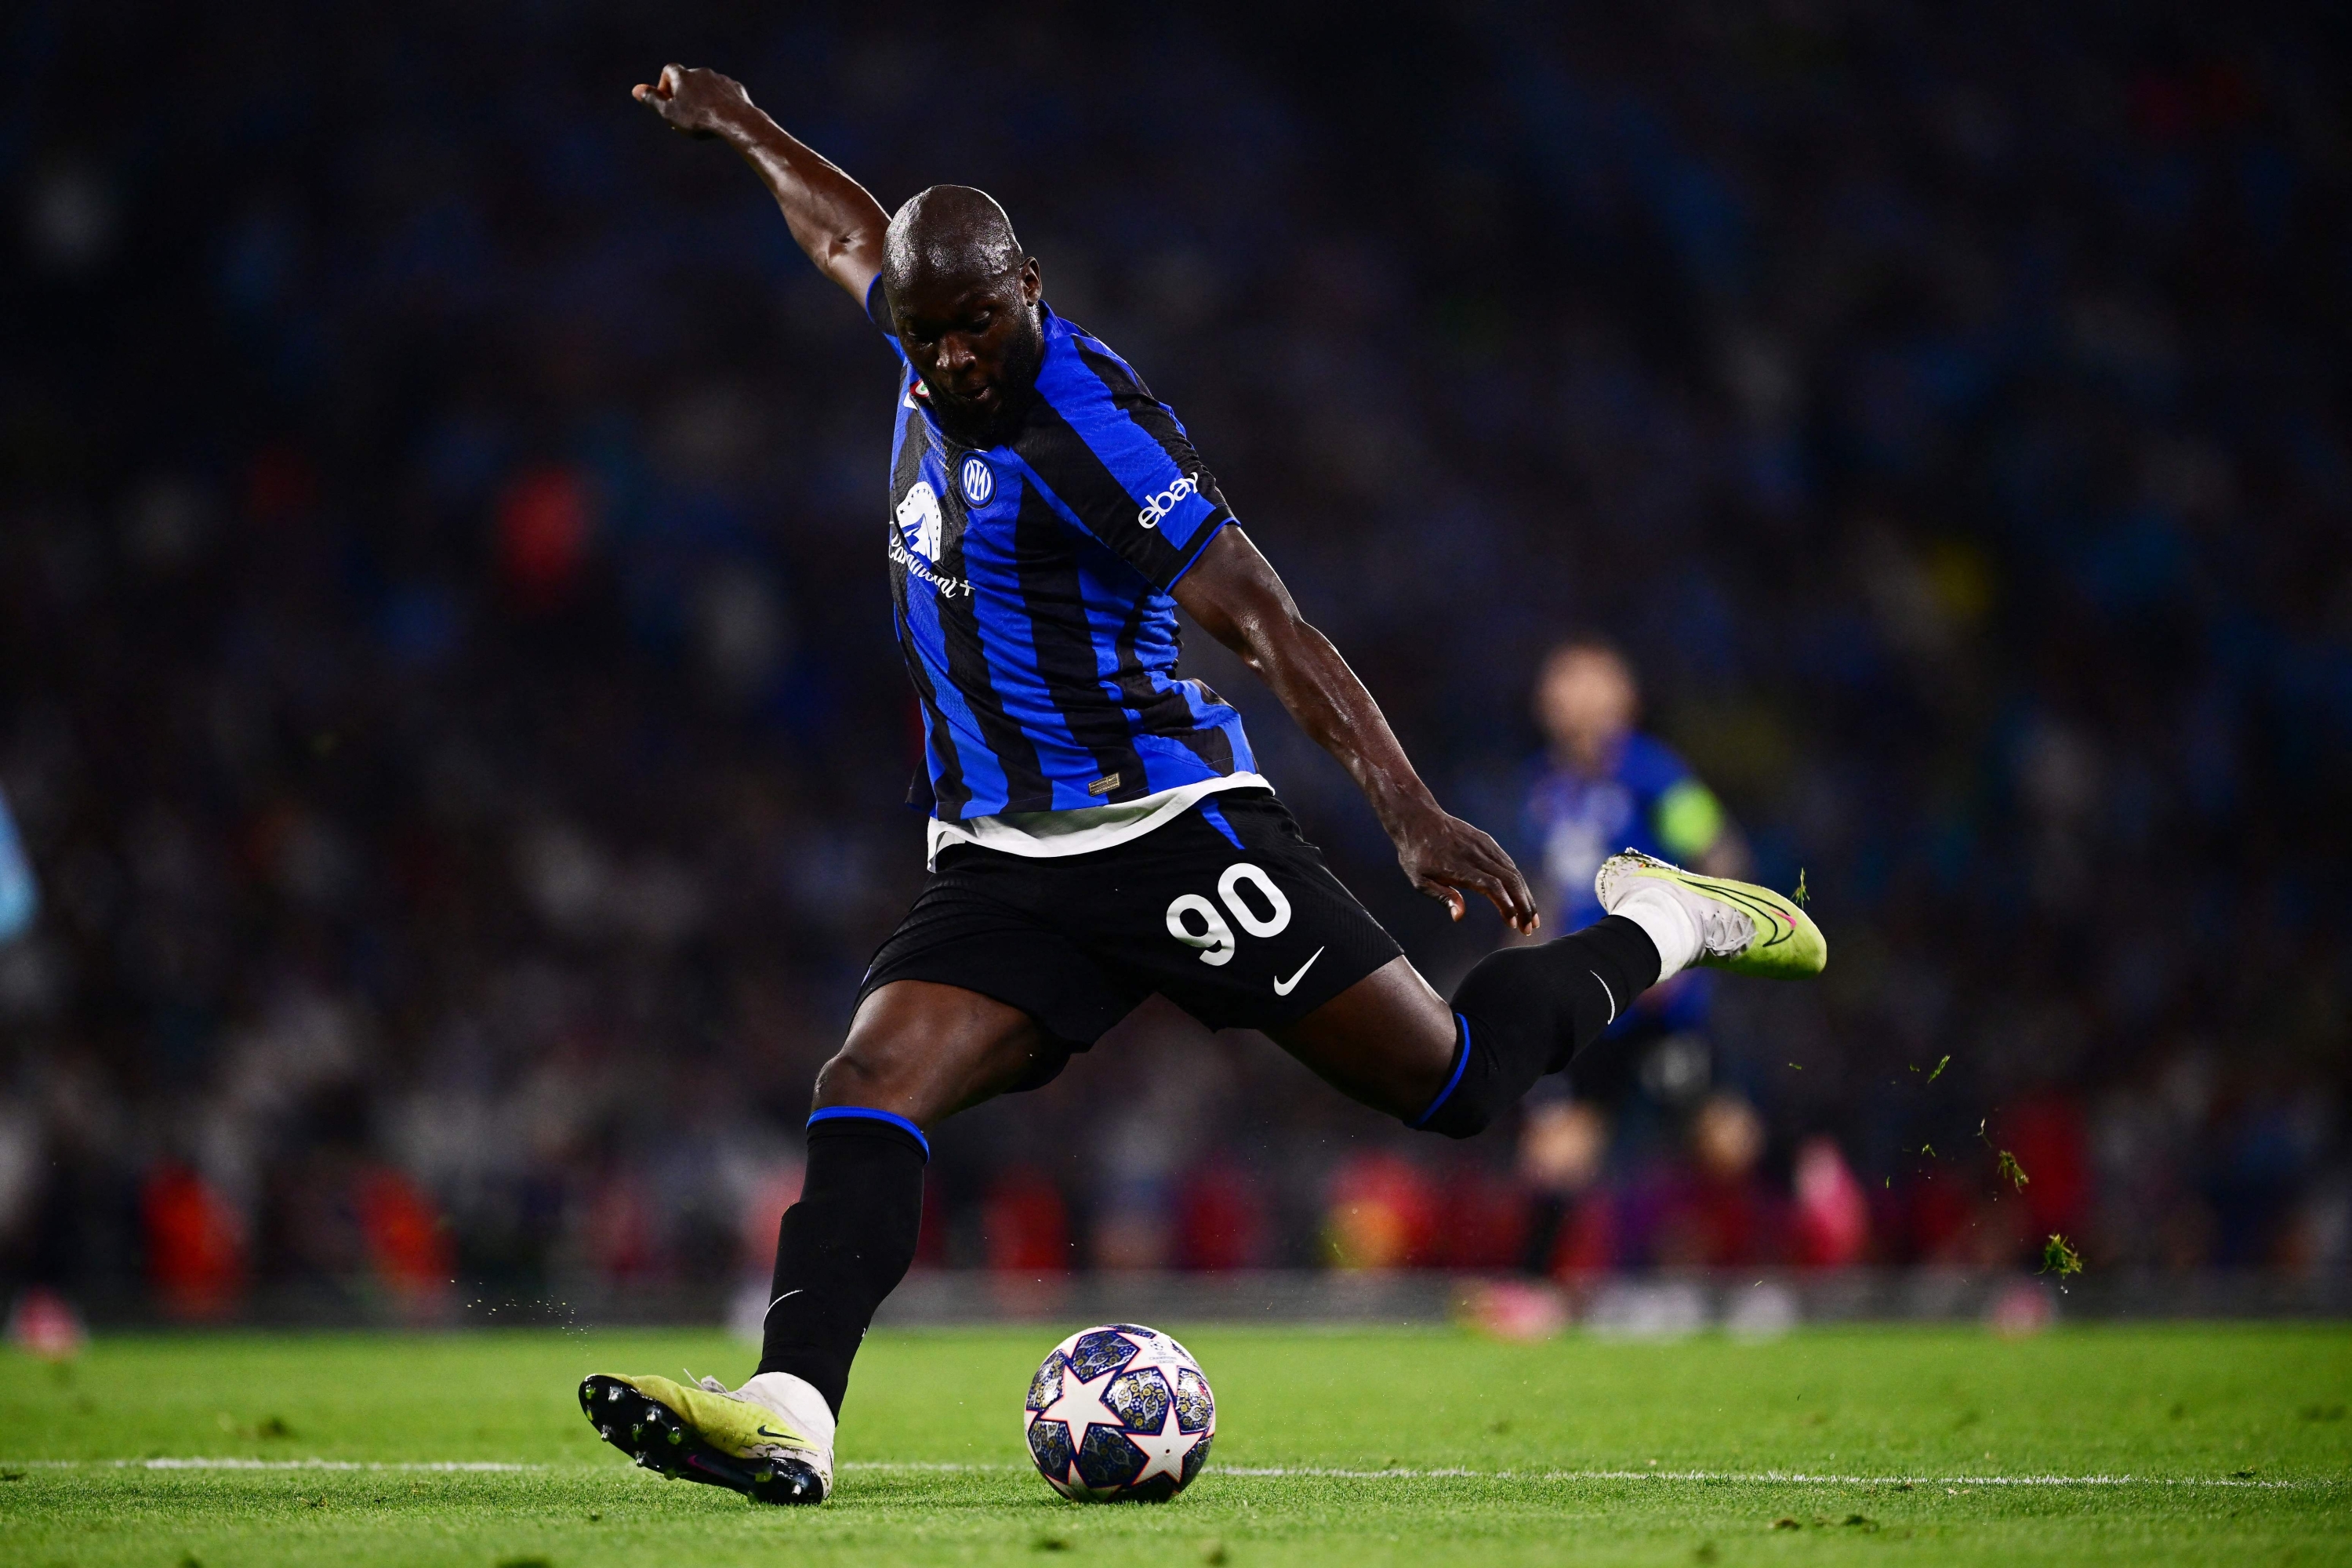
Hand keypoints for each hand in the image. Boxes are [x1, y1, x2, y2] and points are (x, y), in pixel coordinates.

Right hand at [631, 63, 752, 140]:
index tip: (667, 101)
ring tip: (704, 117)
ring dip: (703, 97)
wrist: (735, 121)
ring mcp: (720, 78)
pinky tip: (721, 116)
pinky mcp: (735, 88)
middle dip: (684, 93)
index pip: (668, 70)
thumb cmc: (699, 119)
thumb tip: (636, 90)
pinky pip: (724, 92)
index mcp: (683, 75)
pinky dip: (719, 101)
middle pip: (688, 79)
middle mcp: (701, 72)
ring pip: (707, 86)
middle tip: (685, 114)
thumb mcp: (669, 112)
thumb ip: (653, 99)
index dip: (665, 85)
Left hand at [1389, 803, 1540, 934]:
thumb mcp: (1419, 880)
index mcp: (1459, 867)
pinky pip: (1508, 862)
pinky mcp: (1487, 841)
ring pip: (1513, 871)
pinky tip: (1522, 896)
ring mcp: (1484, 846)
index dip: (1506, 904)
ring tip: (1532, 917)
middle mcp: (1476, 855)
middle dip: (1524, 905)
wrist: (1418, 818)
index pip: (1491, 886)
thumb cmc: (1416, 854)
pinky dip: (1518, 881)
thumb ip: (1442, 896)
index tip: (1513, 923)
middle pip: (1509, 880)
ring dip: (1526, 895)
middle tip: (1530, 928)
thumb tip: (1459, 916)